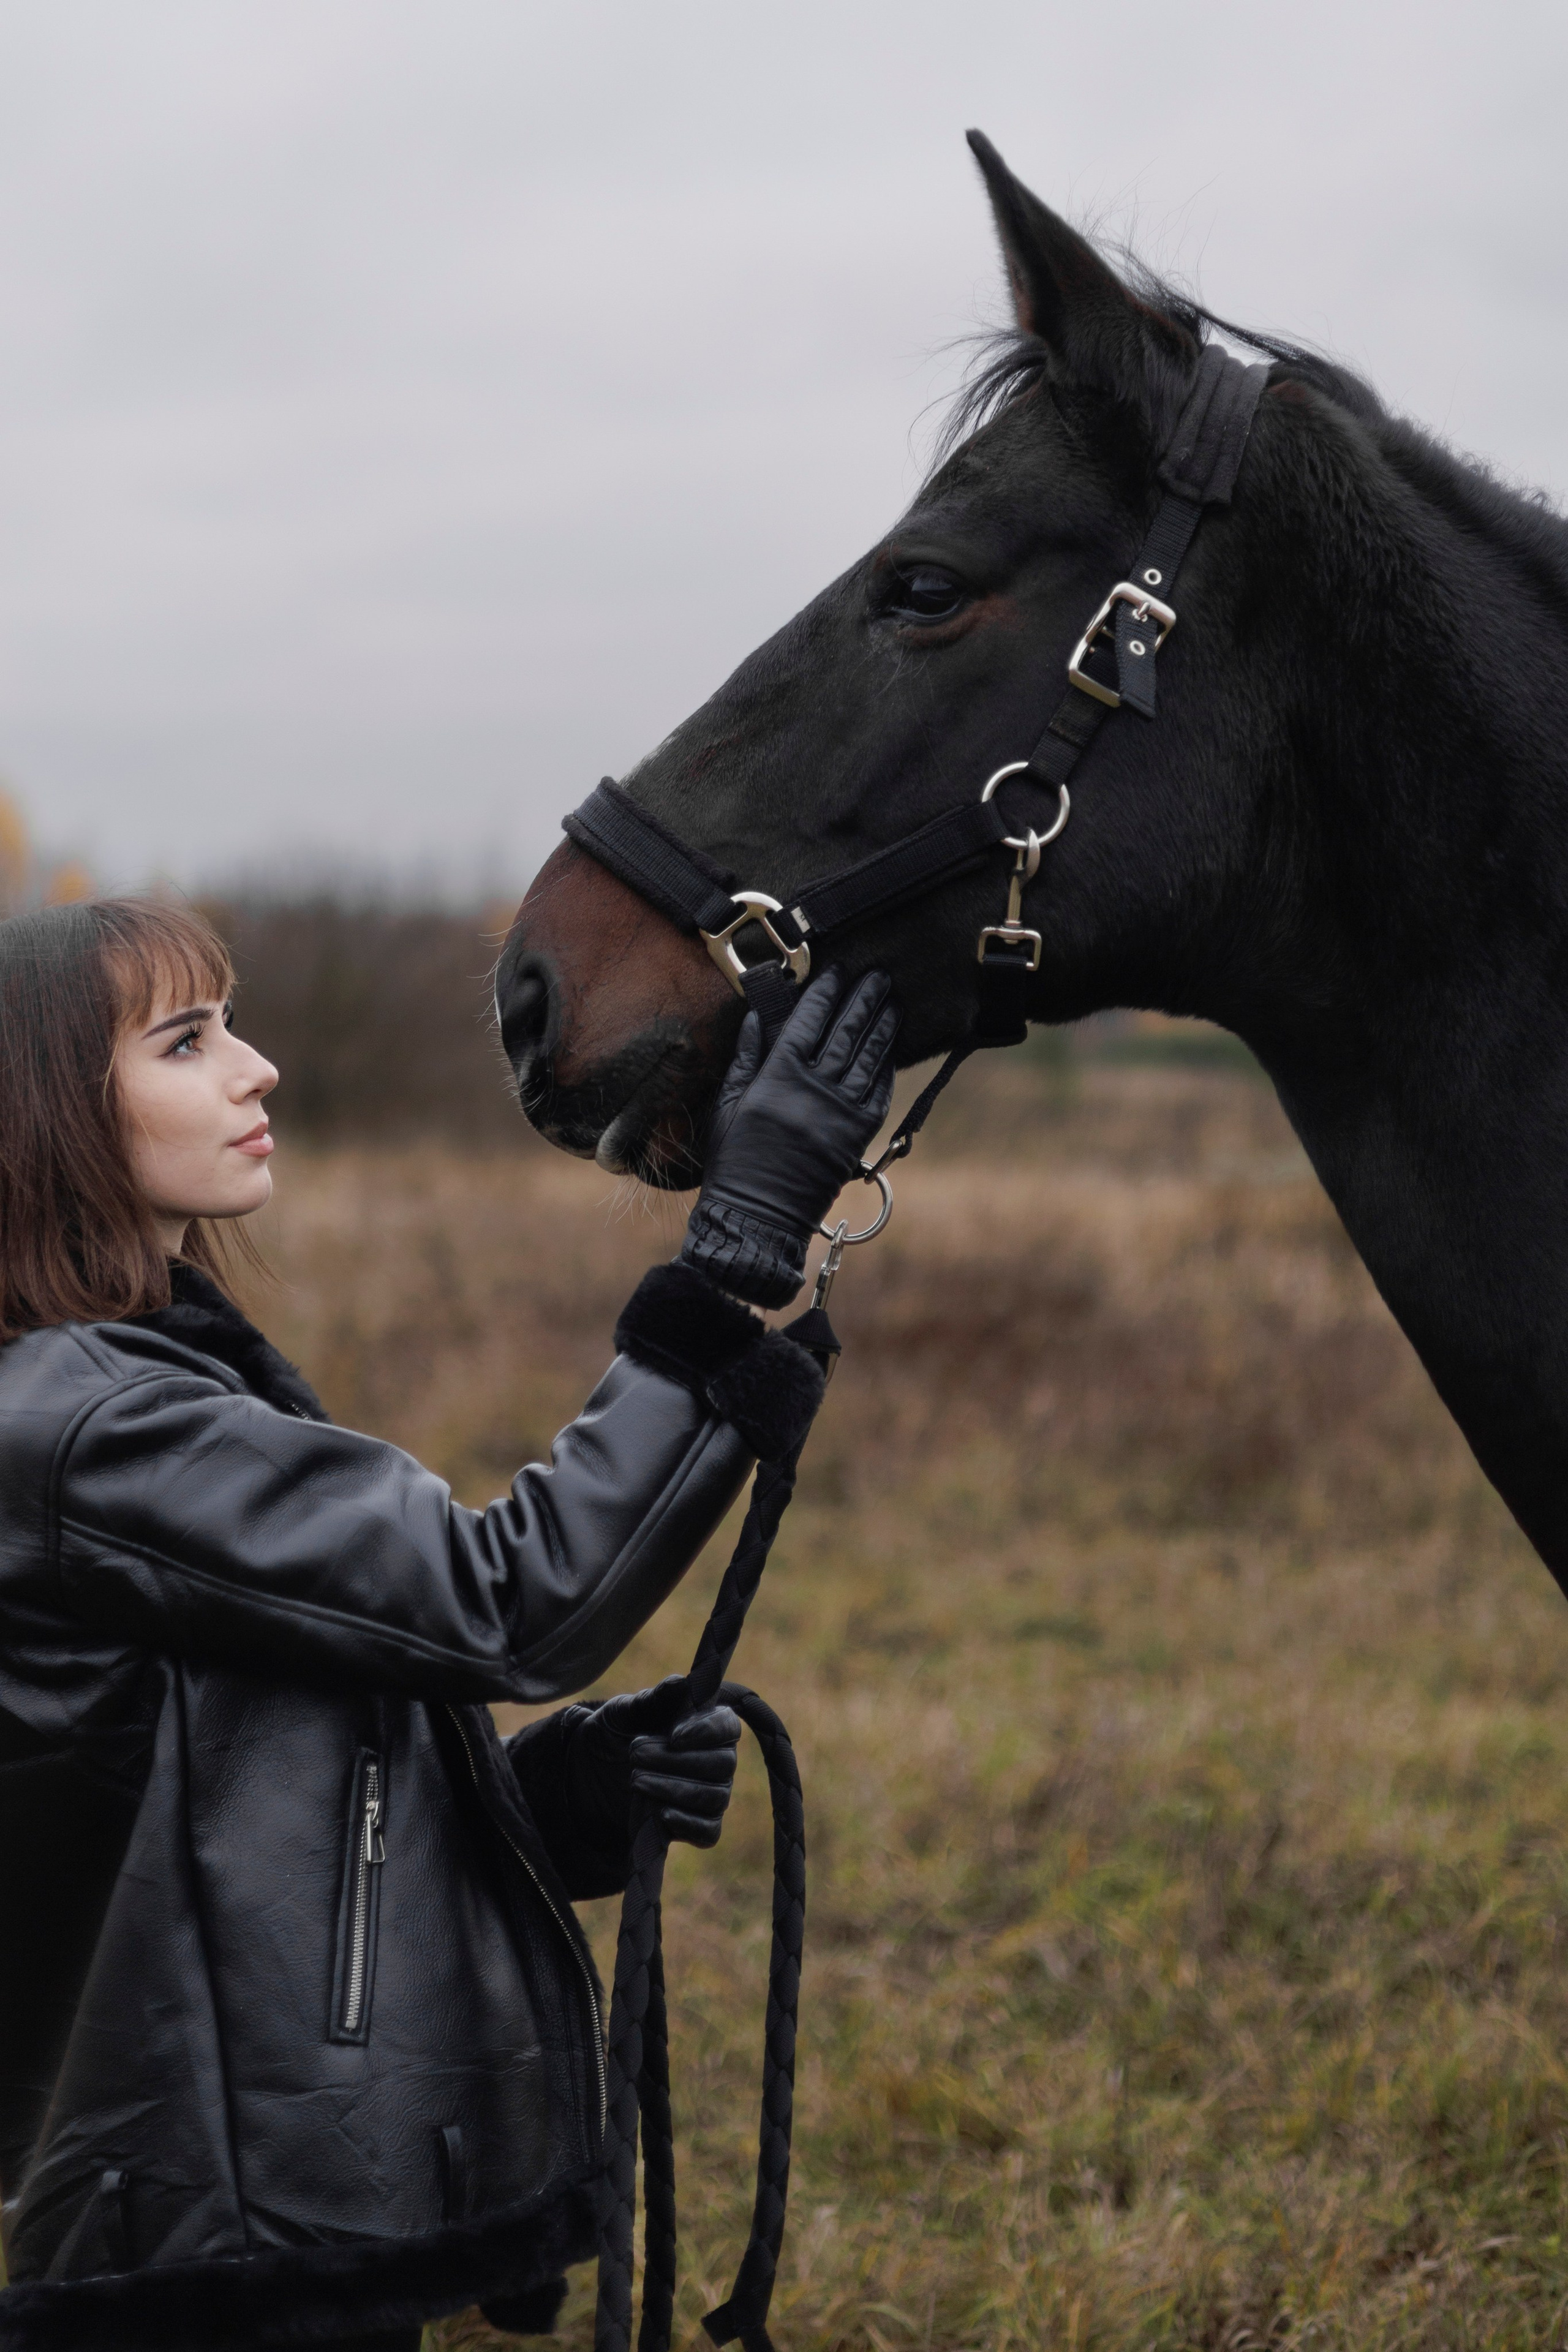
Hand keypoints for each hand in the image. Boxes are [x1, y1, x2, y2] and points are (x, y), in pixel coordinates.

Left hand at [567, 1676, 742, 1849]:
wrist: (593, 1774)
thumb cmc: (619, 1733)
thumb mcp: (626, 1712)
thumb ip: (654, 1698)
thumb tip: (680, 1682)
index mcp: (707, 1724)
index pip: (728, 1726)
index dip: (706, 1731)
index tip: (672, 1735)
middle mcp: (718, 1760)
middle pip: (722, 1764)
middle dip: (676, 1761)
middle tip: (636, 1752)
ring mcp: (711, 1795)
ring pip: (714, 1797)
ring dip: (673, 1789)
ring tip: (635, 1779)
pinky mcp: (698, 1827)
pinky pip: (708, 1832)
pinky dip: (687, 1824)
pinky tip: (660, 1814)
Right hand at [681, 968, 898, 1307]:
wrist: (758, 1215)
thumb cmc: (733, 1160)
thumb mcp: (727, 1104)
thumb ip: (745, 1057)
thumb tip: (757, 1015)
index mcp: (778, 1077)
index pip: (808, 1022)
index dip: (825, 993)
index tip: (838, 971)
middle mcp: (814, 1089)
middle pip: (846, 1032)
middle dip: (864, 999)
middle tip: (879, 974)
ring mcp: (840, 1112)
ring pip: (868, 1058)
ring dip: (882, 1026)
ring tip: (892, 1001)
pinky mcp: (857, 1136)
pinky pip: (879, 1094)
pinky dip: (886, 1069)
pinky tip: (891, 1049)